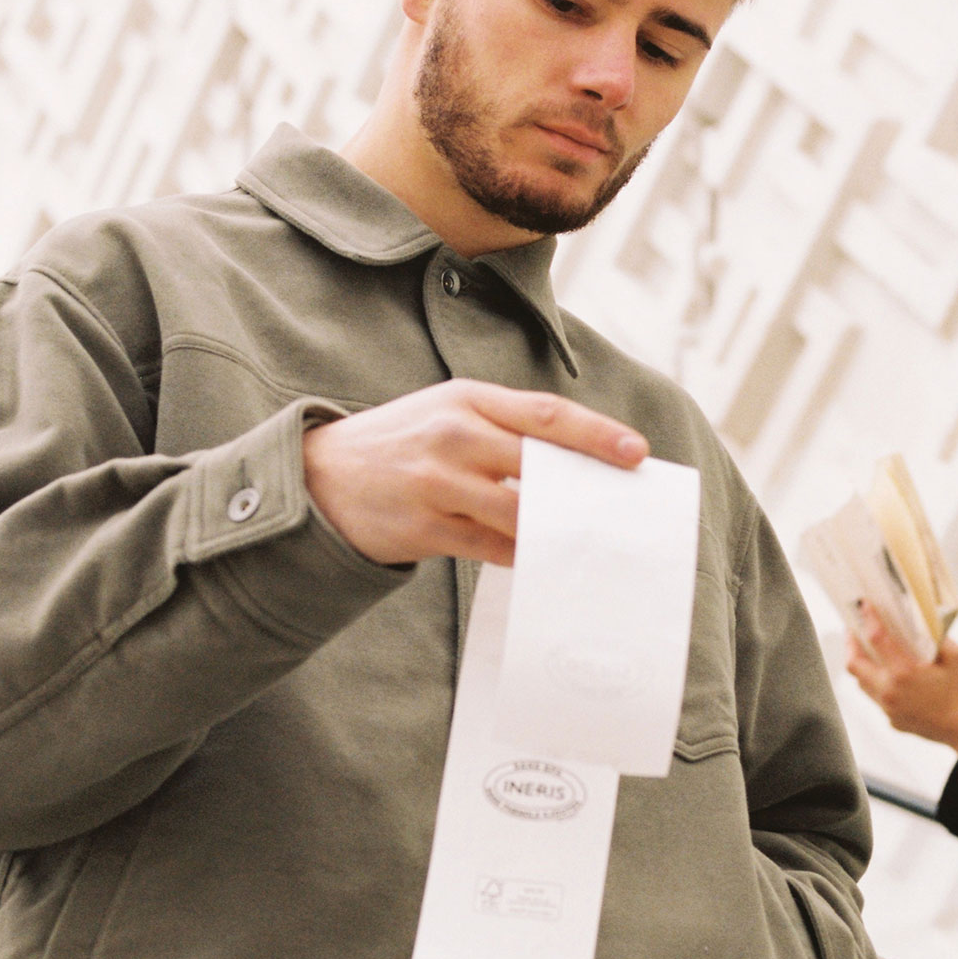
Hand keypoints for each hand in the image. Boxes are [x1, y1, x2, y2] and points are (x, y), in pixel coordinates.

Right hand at [303, 381, 645, 566]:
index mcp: (468, 399)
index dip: (596, 434)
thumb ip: (505, 429)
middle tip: (622, 509)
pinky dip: (520, 555)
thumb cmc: (402, 443)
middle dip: (585, 489)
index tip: (637, 453)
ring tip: (586, 539)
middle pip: (540, 466)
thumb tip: (573, 464)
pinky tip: (537, 559)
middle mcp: (455, 436)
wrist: (321, 476)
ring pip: (520, 513)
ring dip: (556, 530)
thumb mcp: (448, 413)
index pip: (546, 414)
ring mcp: (438, 483)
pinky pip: (492, 548)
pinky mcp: (425, 526)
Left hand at [845, 611, 957, 751]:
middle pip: (854, 664)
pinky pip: (876, 697)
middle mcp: (890, 691)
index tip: (863, 605)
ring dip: (861, 664)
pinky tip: (887, 674)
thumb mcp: (956, 657)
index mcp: (905, 673)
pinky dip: (876, 682)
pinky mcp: (892, 720)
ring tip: (866, 650)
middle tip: (853, 629)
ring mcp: (889, 708)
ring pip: (862, 683)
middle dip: (850, 643)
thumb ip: (936, 638)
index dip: (869, 618)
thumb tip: (920, 625)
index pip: (877, 639)